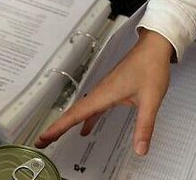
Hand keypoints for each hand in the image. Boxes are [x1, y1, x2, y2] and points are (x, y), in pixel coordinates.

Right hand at [36, 29, 173, 154]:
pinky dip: (86, 118)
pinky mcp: (111, 89)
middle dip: (56, 128)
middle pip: (73, 113)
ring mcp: (105, 90)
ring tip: (55, 136)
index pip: (76, 114)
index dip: (58, 127)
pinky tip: (86, 128)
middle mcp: (101, 91)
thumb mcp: (150, 99)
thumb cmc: (151, 66)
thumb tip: (140, 149)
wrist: (154, 46)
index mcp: (104, 93)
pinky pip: (93, 107)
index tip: (43, 137)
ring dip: (68, 123)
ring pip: (82, 110)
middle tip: (41, 141)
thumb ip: (144, 126)